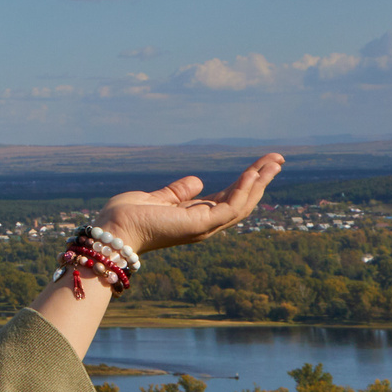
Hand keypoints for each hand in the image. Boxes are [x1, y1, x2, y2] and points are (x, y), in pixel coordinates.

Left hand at [98, 152, 283, 256]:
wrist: (113, 232)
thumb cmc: (128, 218)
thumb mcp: (158, 199)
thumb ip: (178, 192)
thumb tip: (198, 181)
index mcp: (195, 217)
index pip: (229, 198)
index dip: (246, 181)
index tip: (261, 164)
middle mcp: (204, 224)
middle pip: (242, 200)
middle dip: (261, 180)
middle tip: (279, 160)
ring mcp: (204, 226)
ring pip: (242, 203)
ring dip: (260, 182)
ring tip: (275, 162)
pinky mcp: (200, 225)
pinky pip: (230, 206)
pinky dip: (243, 189)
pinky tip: (253, 173)